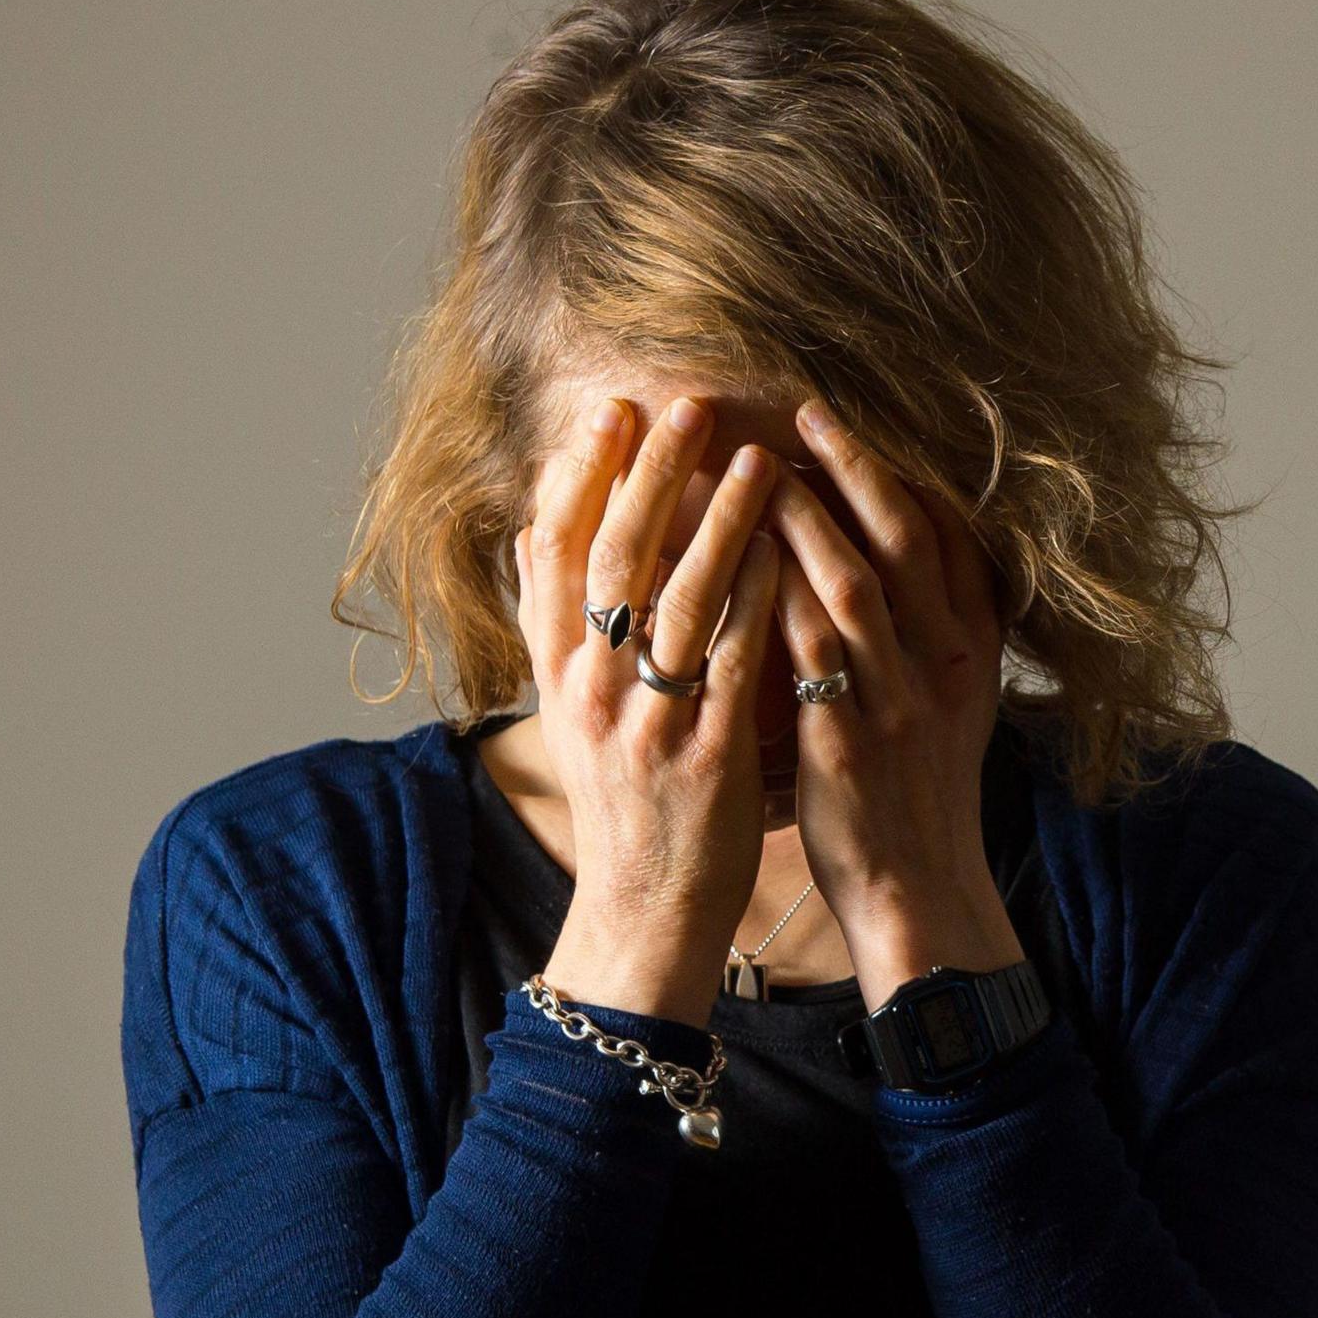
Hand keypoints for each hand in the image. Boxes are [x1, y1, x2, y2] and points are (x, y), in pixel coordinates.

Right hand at [511, 394, 784, 1029]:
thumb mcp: (569, 711)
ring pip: (678, 602)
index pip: (552, 553)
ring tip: (757, 458)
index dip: (578, 477)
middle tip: (685, 405)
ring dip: (719, 522)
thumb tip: (530, 533)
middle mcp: (590, 691)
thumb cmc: (623, 800)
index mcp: (555, 674)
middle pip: (613, 560)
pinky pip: (734, 664)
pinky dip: (759, 601)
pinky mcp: (705, 759)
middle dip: (649, 475)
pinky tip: (788, 552)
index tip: (608, 413)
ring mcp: (646, 724)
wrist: (644, 911)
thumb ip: (555, 625)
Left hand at [768, 398, 1029, 1012]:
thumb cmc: (918, 793)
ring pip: (853, 586)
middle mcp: (944, 666)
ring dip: (803, 519)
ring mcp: (899, 703)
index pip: (953, 536)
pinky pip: (804, 653)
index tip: (857, 428)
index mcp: (973, 652)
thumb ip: (934, 634)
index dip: (904, 474)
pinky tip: (728, 561)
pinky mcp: (848, 744)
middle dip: (856, 468)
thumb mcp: (952, 705)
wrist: (920, 891)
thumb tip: (906, 562)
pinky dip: (769, 596)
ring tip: (752, 469)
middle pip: (905, 540)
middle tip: (804, 413)